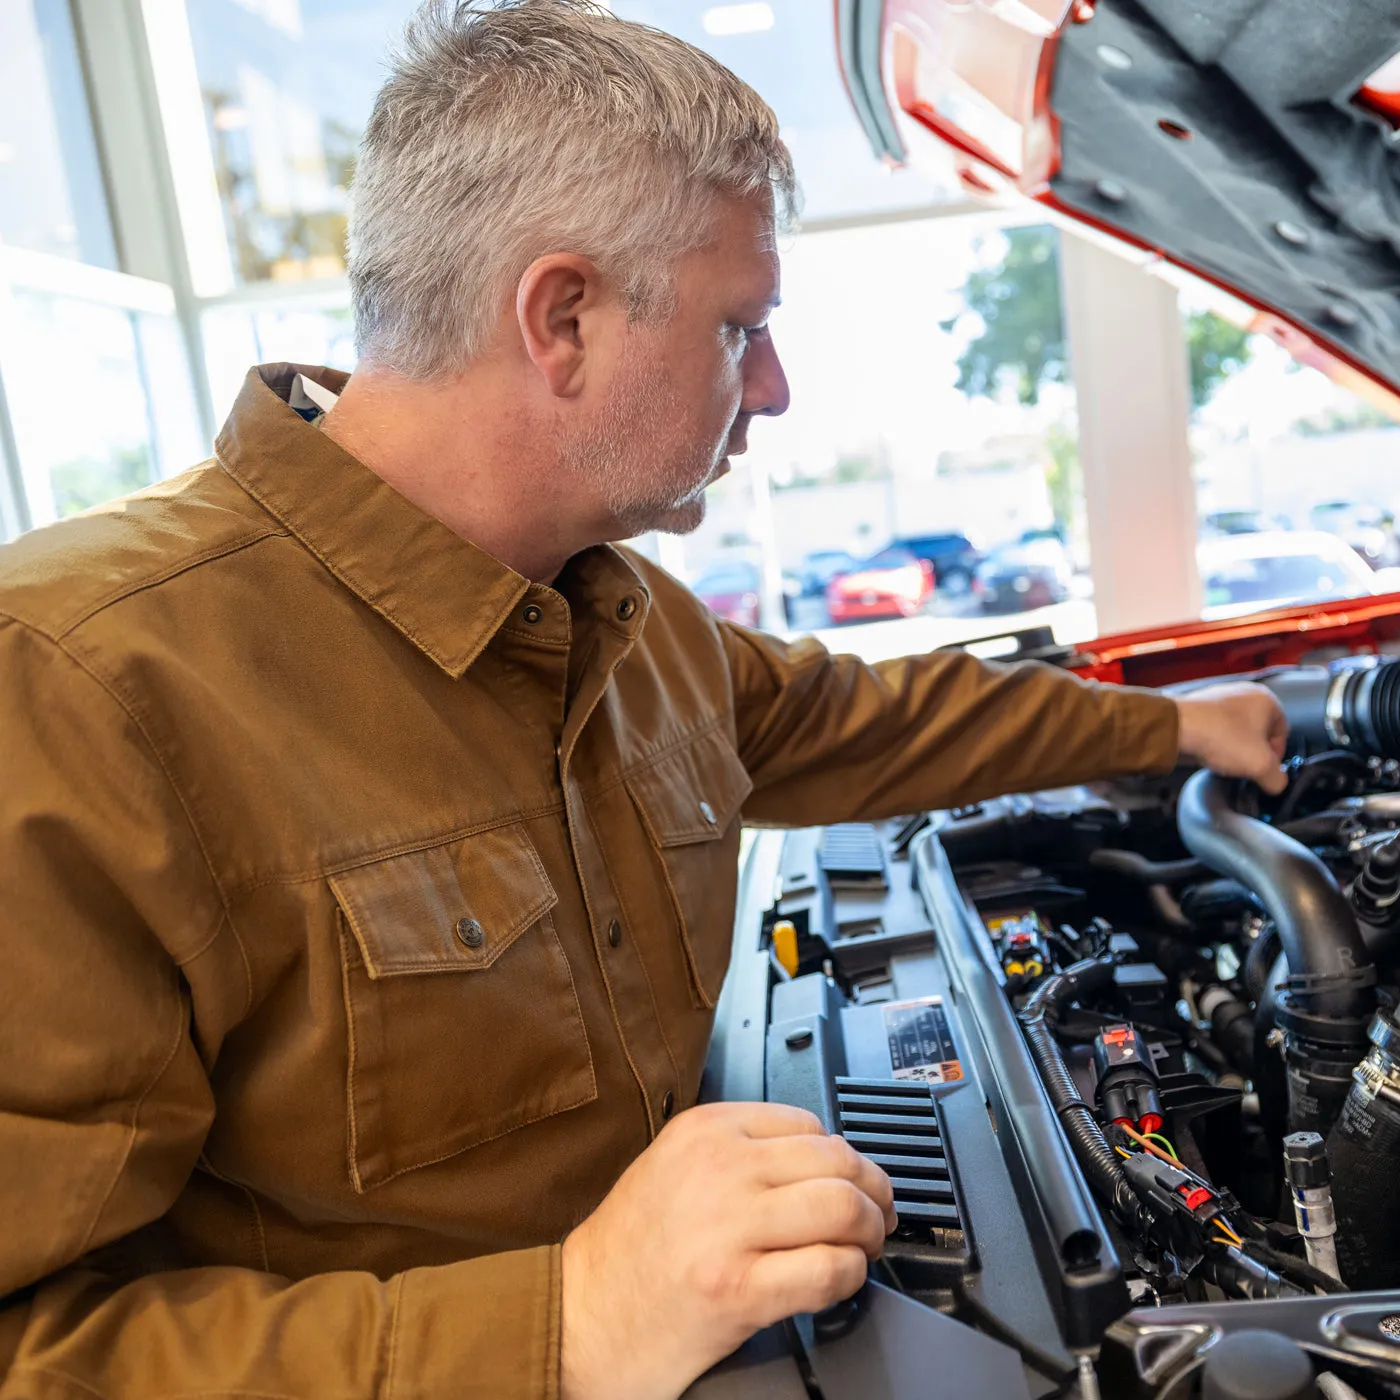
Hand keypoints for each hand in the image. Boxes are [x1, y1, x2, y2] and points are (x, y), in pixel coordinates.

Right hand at [559, 1101, 895, 1399]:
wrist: (581, 1317)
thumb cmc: (627, 1251)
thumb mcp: (673, 1167)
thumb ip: (737, 1152)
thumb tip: (817, 1160)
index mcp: (705, 1131)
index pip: (808, 1123)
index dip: (843, 1155)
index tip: (853, 1177)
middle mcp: (719, 1169)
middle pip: (836, 1161)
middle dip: (872, 1192)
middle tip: (877, 1216)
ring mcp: (729, 1228)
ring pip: (842, 1208)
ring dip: (869, 1232)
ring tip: (863, 1248)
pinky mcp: (739, 1290)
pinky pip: (829, 1270)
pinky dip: (851, 1276)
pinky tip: (841, 1281)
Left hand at [1174, 681, 1288, 794]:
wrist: (1176, 726)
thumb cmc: (1223, 738)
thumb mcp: (1260, 766)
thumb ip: (1277, 778)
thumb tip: (1276, 783)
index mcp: (1267, 699)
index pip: (1282, 733)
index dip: (1276, 757)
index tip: (1264, 771)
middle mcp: (1245, 692)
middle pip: (1258, 731)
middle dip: (1252, 752)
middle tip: (1244, 768)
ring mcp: (1220, 696)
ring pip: (1235, 730)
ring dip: (1233, 748)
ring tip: (1223, 760)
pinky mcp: (1199, 704)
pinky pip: (1215, 727)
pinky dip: (1214, 740)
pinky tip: (1208, 752)